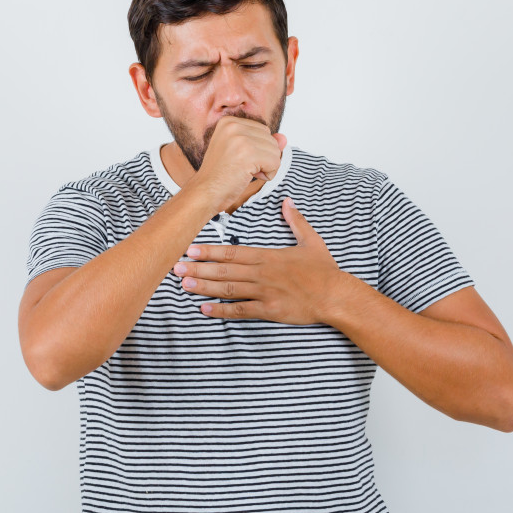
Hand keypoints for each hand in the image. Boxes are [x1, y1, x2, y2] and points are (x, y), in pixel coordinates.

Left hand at [172, 197, 343, 324]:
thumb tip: (287, 201)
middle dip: (199, 267)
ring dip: (204, 286)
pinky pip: (241, 310)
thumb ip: (296, 221)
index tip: (190, 248)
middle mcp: (262, 273)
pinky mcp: (270, 310)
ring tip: (184, 285)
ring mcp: (265, 292)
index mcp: (268, 255)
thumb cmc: (324, 270)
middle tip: (176, 267)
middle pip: (225, 269)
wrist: (336, 295)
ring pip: (229, 288)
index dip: (210, 250)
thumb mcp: (311, 241)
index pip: (233, 251)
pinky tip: (204, 309)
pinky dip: (222, 310)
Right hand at [185, 116, 285, 209]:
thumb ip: (263, 142)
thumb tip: (284, 137)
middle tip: (241, 168)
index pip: (263, 131)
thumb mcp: (241, 153)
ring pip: (275, 151)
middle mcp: (234, 125)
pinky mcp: (248, 153)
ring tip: (244, 172)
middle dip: (264, 158)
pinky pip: (275, 162)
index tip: (239, 160)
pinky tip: (249, 177)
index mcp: (229, 122)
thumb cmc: (219, 175)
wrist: (204, 192)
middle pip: (271, 139)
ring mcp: (240, 138)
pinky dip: (268, 174)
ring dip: (266, 167)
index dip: (257, 150)